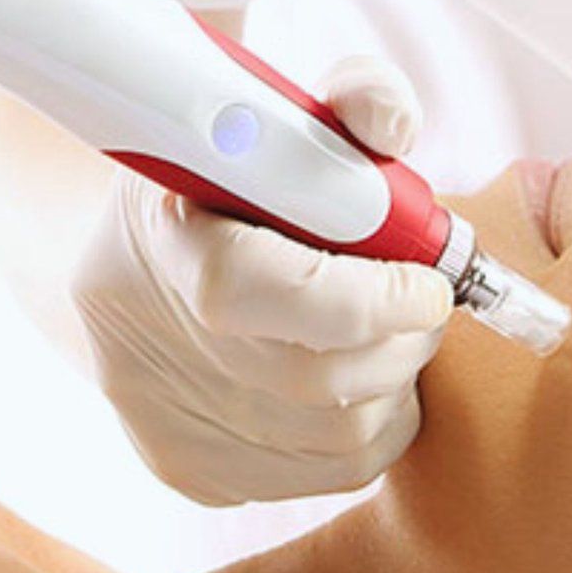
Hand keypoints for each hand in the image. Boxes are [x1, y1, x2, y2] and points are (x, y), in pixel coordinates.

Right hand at [73, 56, 453, 503]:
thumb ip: (356, 99)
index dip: (365, 298)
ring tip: (391, 334)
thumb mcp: (291, 112)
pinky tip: (363, 377)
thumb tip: (388, 118)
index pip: (254, 291)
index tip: (429, 284)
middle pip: (314, 379)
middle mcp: (143, 345)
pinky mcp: (193, 473)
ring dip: (396, 384)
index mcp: (157, 237)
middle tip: (424, 306)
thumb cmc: (242, 172)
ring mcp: (162, 422)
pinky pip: (329, 473)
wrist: (148, 252)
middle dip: (402, 342)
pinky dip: (373, 427)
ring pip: (338, 438)